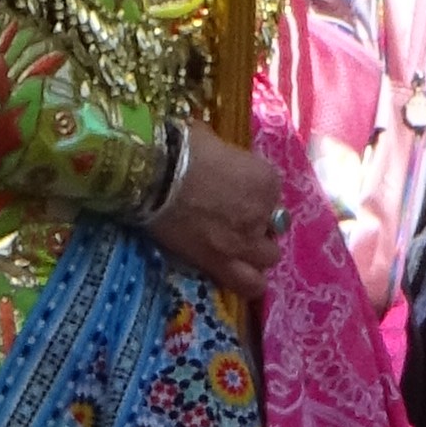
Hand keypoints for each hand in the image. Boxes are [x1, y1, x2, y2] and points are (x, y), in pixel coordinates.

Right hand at [145, 120, 285, 299]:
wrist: (152, 175)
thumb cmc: (179, 149)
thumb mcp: (212, 142)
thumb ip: (226, 157)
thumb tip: (217, 159)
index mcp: (265, 179)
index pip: (271, 191)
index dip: (253, 193)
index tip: (235, 190)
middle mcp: (263, 212)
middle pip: (274, 225)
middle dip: (259, 223)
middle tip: (236, 218)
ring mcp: (244, 241)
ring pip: (268, 257)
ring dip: (256, 251)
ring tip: (236, 246)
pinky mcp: (222, 263)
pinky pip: (249, 284)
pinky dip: (249, 282)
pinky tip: (239, 274)